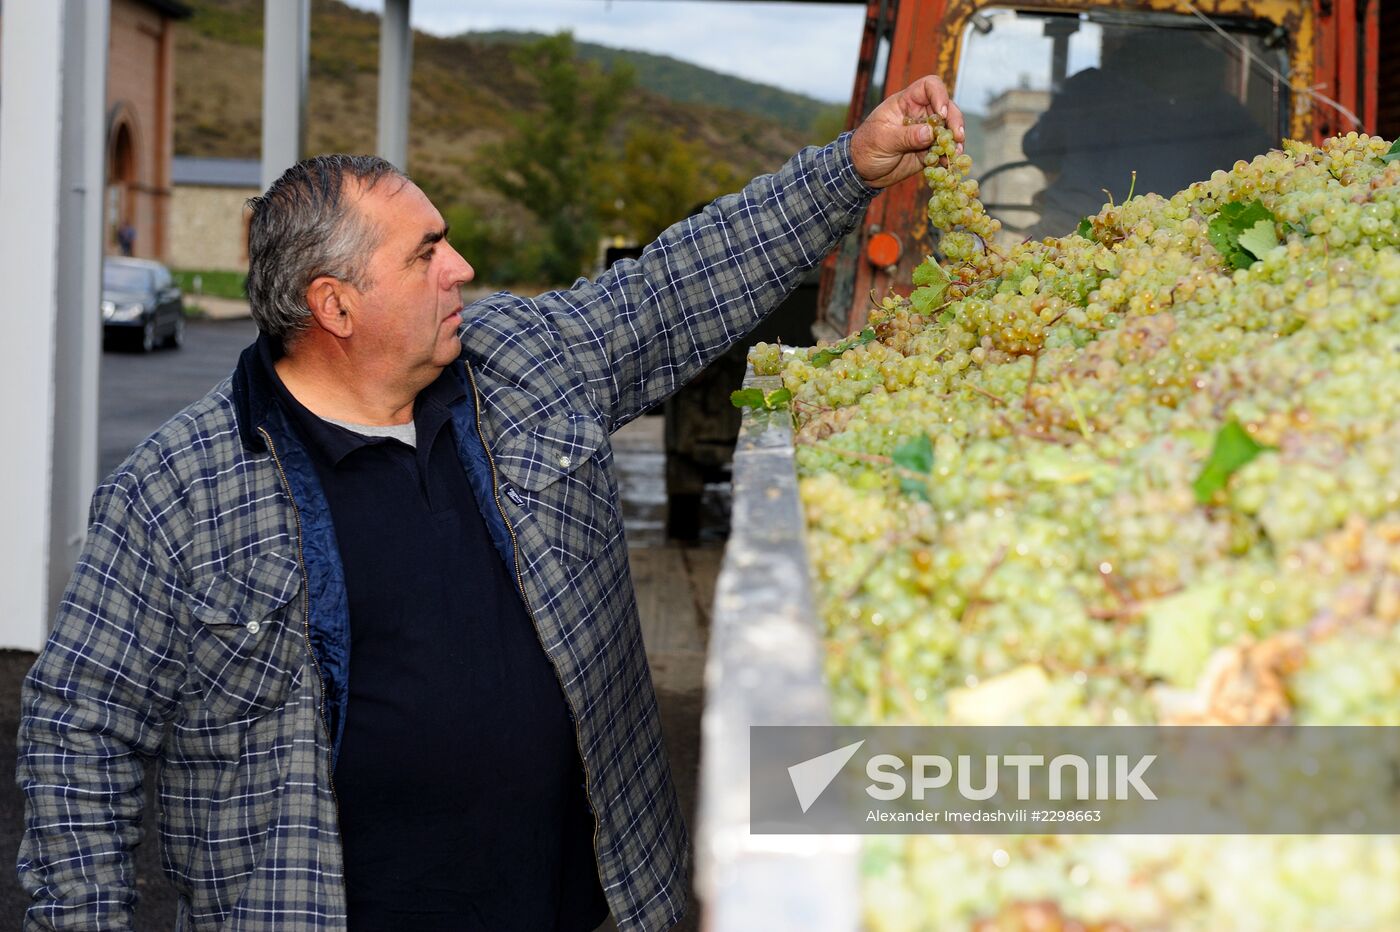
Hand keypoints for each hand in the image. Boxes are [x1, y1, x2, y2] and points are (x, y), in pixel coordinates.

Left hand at [850, 75, 964, 188]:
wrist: (861, 171)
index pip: (929, 86)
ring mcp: (925, 132)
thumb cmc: (866, 148)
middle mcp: (919, 113)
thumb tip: (930, 132)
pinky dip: (948, 156)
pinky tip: (949, 164)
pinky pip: (943, 150)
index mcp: (905, 103)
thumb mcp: (882, 140)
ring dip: (955, 141)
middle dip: (954, 121)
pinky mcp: (927, 150)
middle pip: (945, 108)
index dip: (939, 95)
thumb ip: (906, 136)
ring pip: (948, 129)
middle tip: (958, 137)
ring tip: (956, 154)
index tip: (941, 114)